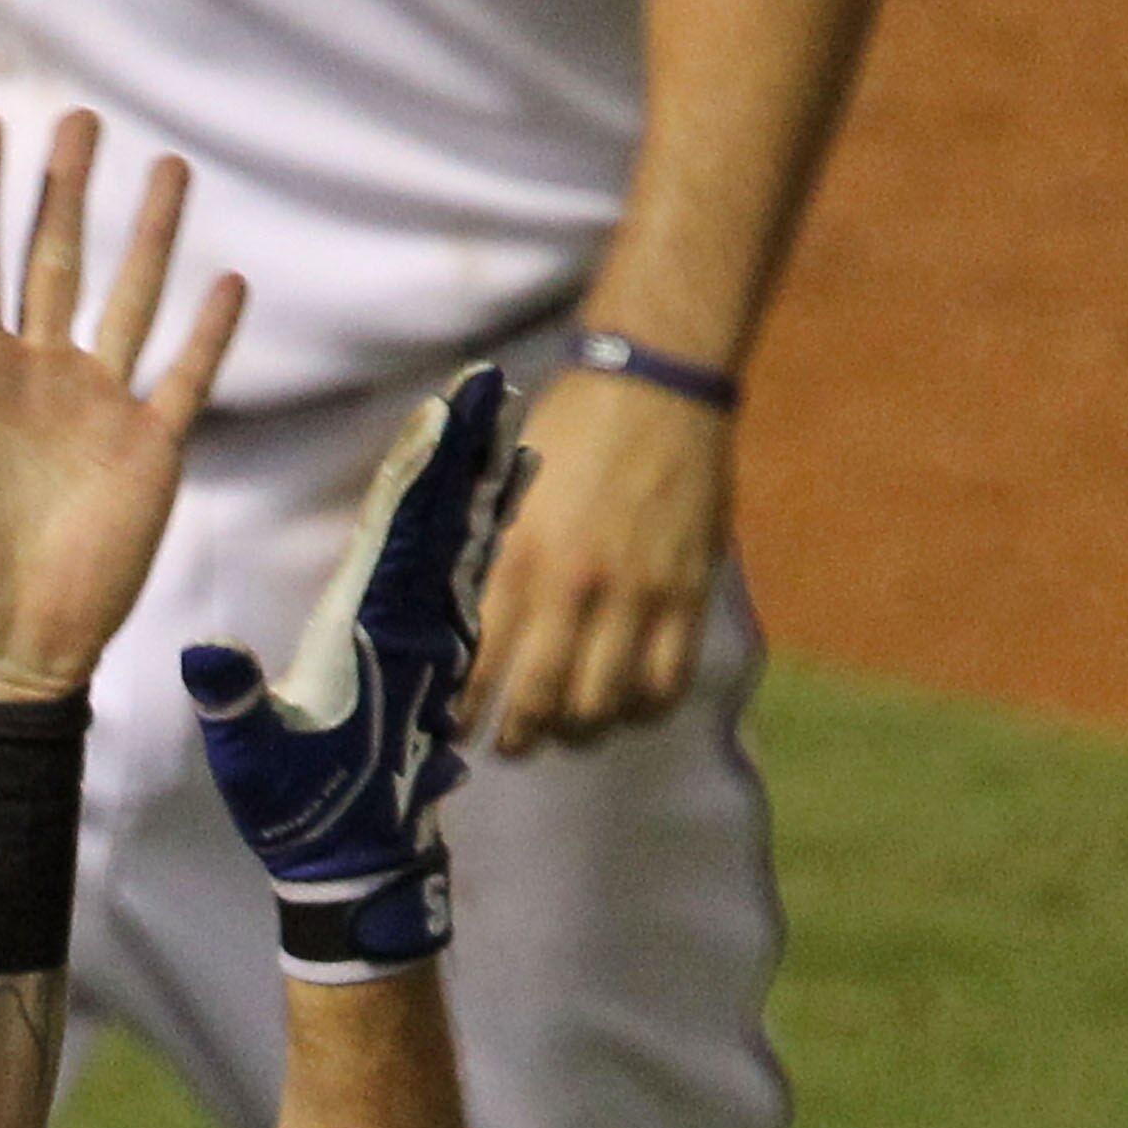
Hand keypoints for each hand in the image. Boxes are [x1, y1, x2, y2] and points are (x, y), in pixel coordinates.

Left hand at [0, 109, 243, 701]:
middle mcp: (36, 381)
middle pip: (55, 263)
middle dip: (67, 193)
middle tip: (82, 122)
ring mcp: (95, 411)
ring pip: (127, 301)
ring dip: (149, 238)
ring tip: (168, 168)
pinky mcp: (147, 453)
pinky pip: (185, 377)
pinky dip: (209, 334)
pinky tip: (229, 280)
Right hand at [181, 363, 520, 958]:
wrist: (359, 865)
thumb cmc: (297, 813)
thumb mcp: (250, 762)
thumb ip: (232, 704)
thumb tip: (206, 652)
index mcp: (366, 636)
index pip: (397, 534)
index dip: (420, 468)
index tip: (445, 408)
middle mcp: (413, 628)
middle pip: (447, 520)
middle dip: (467, 447)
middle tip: (494, 381)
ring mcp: (435, 641)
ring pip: (471, 538)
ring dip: (487, 473)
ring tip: (511, 413)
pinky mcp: (442, 654)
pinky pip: (476, 569)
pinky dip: (493, 520)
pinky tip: (508, 487)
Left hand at [462, 362, 729, 752]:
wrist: (656, 383)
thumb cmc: (567, 433)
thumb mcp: (500, 489)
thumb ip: (479, 555)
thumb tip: (437, 621)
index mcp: (516, 560)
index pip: (479, 667)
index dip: (464, 715)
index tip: (455, 732)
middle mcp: (574, 586)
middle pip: (543, 703)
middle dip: (519, 739)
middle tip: (510, 744)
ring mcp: (638, 593)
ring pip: (606, 704)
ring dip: (581, 731)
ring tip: (568, 728)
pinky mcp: (689, 592)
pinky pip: (668, 682)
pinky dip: (645, 708)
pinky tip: (628, 704)